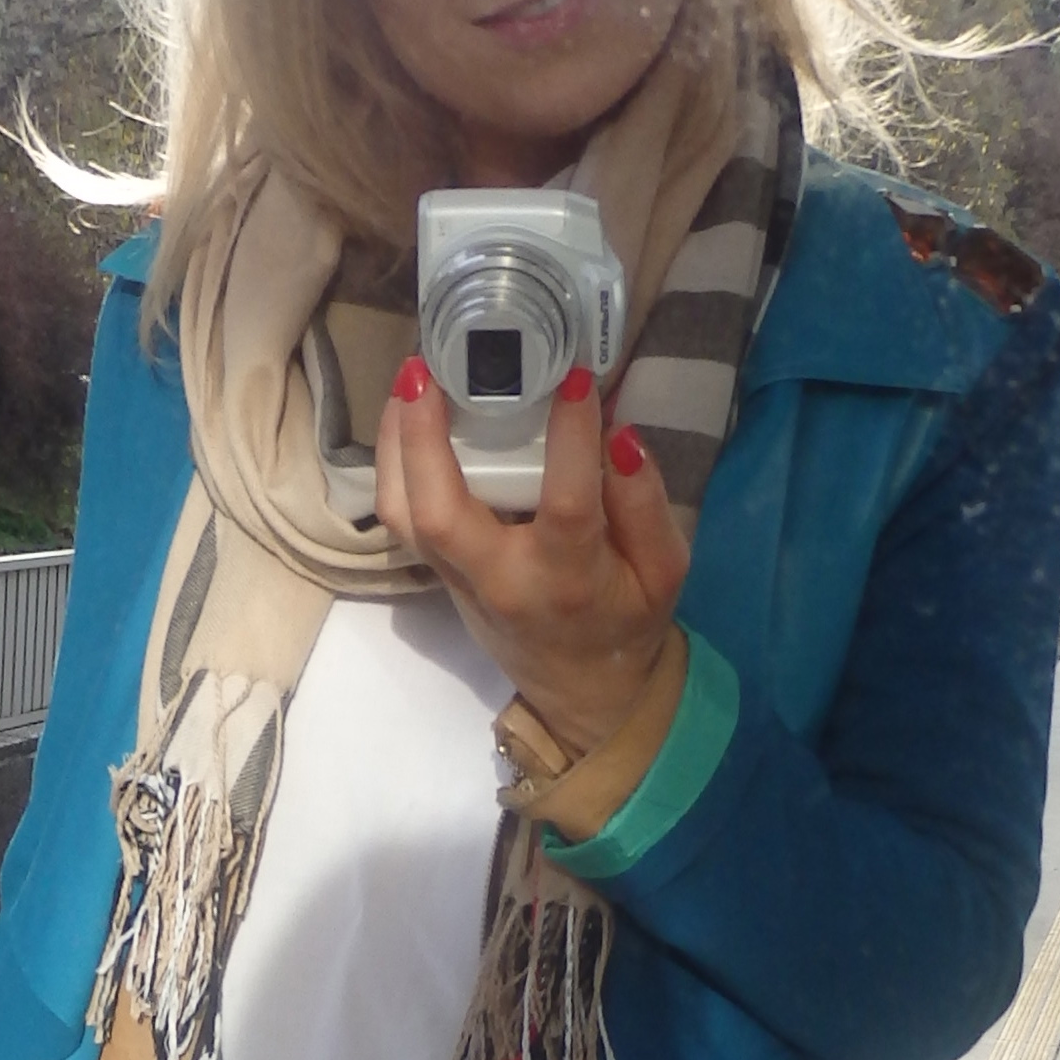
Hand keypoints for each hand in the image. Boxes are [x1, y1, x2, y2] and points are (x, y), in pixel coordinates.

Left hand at [373, 359, 689, 759]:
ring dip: (396, 444)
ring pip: (403, 515)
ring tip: (411, 380)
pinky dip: (395, 465)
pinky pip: (402, 519)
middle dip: (423, 437)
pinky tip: (407, 418)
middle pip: (438, 512)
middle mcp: (500, 580)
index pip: (564, 502)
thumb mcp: (664, 570)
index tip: (574, 378)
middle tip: (428, 369)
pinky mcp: (440, 575)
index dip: (570, 437)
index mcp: (566, 579)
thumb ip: (646, 505)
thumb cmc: (628, 621)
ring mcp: (459, 580)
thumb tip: (619, 436)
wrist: (586, 690)